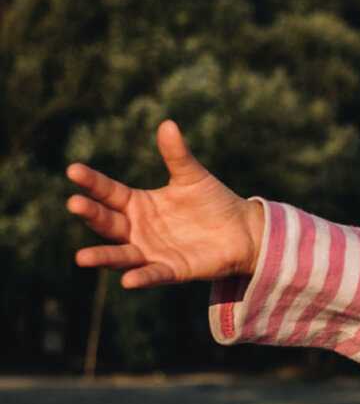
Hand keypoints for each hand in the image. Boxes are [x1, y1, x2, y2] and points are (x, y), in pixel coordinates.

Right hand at [67, 121, 264, 287]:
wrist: (243, 230)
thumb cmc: (213, 202)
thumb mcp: (192, 176)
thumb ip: (177, 155)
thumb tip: (168, 123)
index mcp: (137, 204)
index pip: (108, 192)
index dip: (91, 182)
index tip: (73, 169)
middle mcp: (137, 229)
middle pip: (107, 222)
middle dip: (91, 214)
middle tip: (74, 204)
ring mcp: (152, 251)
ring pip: (121, 255)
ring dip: (103, 257)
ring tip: (81, 257)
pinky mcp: (172, 269)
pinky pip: (153, 274)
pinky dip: (142, 277)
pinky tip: (129, 280)